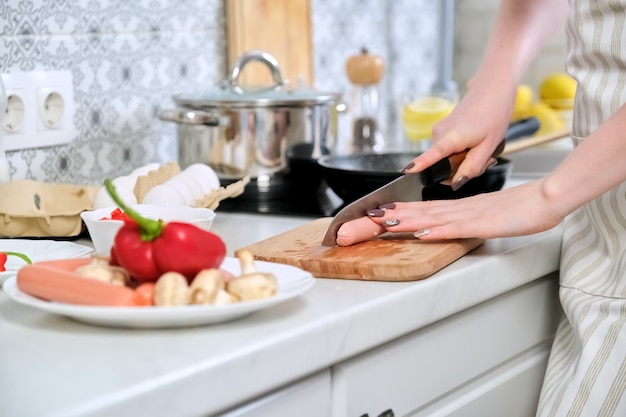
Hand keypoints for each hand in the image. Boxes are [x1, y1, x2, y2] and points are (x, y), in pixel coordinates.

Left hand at [363, 180, 563, 241]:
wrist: (546, 198)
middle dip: (392, 216)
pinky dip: (438, 231)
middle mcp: (459, 209)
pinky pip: (457, 229)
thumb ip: (467, 219)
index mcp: (460, 208)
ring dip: (408, 221)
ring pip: (432, 218)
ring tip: (385, 222)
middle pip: (420, 212)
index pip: (424, 210)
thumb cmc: (521, 208)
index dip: (401, 211)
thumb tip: (447, 225)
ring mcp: (470, 216)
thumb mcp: (487, 215)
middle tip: (368, 218)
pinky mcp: (483, 224)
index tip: (379, 213)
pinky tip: (422, 234)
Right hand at [403, 76, 517, 189]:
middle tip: (482, 159)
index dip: (420, 164)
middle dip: (459, 169)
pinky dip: (458, 152)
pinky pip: (445, 150)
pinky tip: (472, 142)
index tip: (407, 171)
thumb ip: (473, 167)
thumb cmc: (493, 114)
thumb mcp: (489, 146)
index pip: (433, 153)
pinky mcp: (439, 130)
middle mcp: (439, 133)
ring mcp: (437, 131)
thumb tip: (456, 183)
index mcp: (453, 136)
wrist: (491, 91)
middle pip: (442, 165)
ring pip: (444, 158)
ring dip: (461, 160)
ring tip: (479, 147)